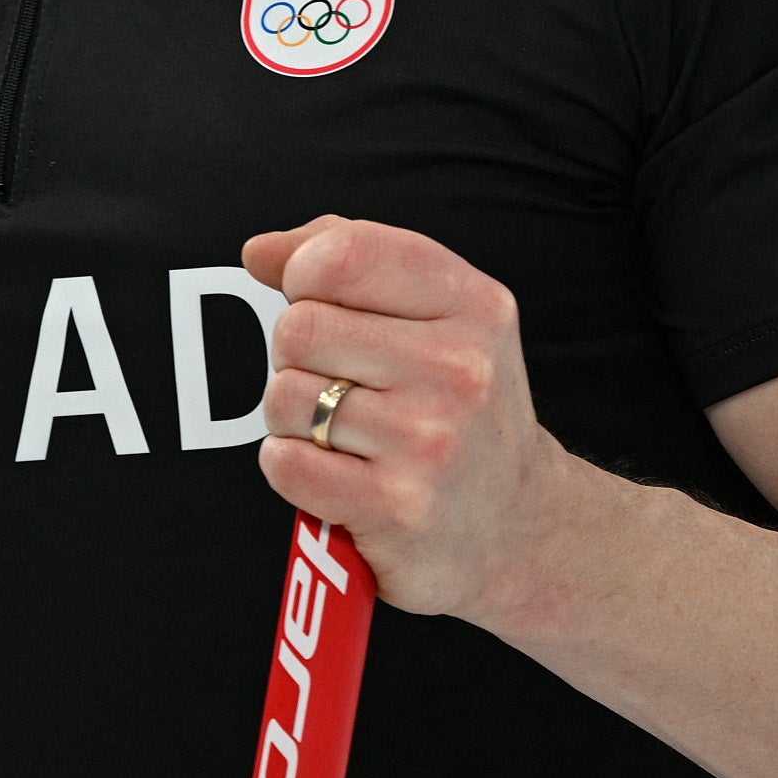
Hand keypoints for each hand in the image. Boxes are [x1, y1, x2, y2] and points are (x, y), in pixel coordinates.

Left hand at [245, 216, 565, 617]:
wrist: (518, 526)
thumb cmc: (455, 404)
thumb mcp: (437, 313)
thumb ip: (350, 259)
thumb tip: (260, 251)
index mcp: (474, 304)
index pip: (344, 253)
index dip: (304, 272)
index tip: (320, 300)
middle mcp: (459, 368)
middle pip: (299, 327)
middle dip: (299, 355)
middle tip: (342, 381)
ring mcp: (429, 440)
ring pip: (285, 395)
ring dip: (294, 416)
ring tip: (344, 430)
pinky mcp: (395, 506)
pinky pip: (284, 462)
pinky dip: (290, 466)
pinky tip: (336, 470)